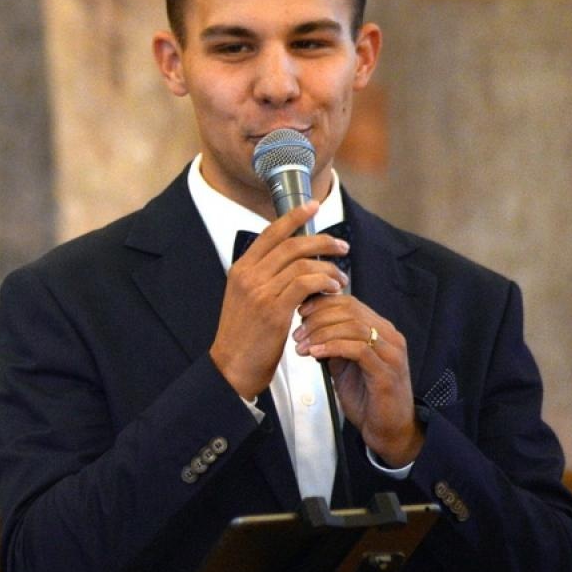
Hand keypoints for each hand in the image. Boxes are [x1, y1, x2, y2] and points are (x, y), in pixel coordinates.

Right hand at [210, 201, 350, 399]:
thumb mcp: (245, 299)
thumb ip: (264, 278)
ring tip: (340, 278)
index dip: (293, 217)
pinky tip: (332, 289)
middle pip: (291, 244)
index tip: (312, 206)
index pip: (270, 233)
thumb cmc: (243, 336)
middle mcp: (248, 275)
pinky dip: (324, 282)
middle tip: (341, 247)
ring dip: (328, 267)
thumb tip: (294, 264)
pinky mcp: (274, 309)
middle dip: (322, 241)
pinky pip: (307, 284)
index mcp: (240, 269)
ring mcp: (260, 291)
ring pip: (302, 263)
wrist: (231, 366)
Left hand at [295, 297, 421, 465]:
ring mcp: (391, 354)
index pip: (349, 302)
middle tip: (297, 332)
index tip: (299, 313)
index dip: (321, 304)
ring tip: (302, 345)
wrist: (387, 428)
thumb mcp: (343, 363)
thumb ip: (332, 342)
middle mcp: (389, 337)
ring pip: (354, 326)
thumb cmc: (366, 396)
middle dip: (317, 318)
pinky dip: (333, 347)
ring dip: (321, 333)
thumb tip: (307, 325)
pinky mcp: (387, 373)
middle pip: (350, 310)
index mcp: (380, 330)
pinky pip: (359, 350)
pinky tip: (315, 353)